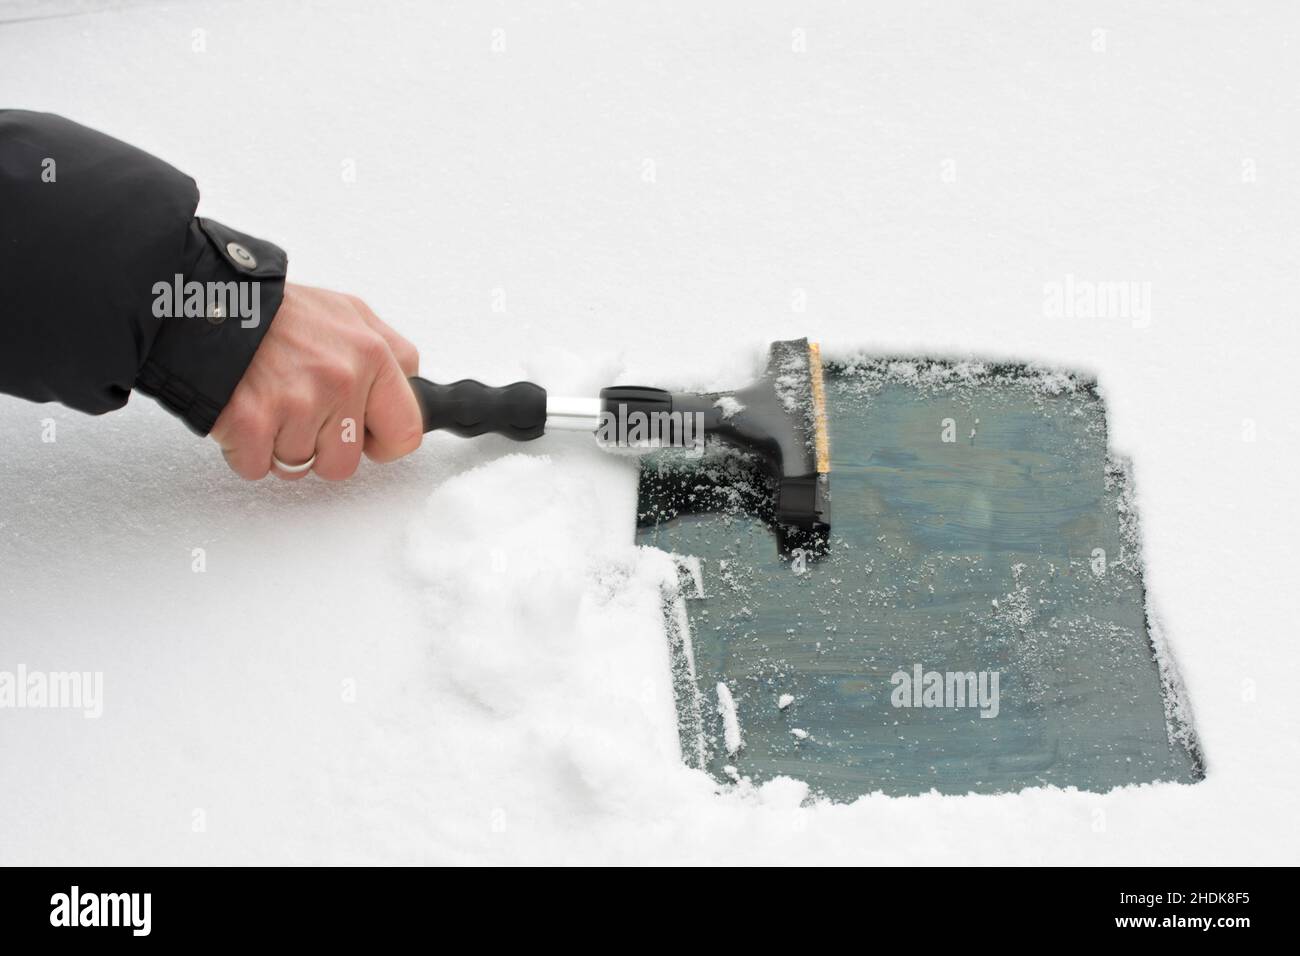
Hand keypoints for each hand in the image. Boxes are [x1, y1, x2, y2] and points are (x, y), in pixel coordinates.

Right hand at [211, 283, 422, 479]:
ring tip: (267, 402)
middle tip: (299, 413)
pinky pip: (258, 467)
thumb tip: (412, 393)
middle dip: (321, 449)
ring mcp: (297, 404)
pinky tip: (242, 411)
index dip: (382, 442)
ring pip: (299, 467)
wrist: (203, 296)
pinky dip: (245, 449)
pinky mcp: (252, 423)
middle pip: (345, 463)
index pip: (406, 431)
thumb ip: (389, 354)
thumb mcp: (349, 313)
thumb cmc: (275, 309)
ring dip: (279, 445)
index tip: (365, 437)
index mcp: (372, 354)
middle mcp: (341, 379)